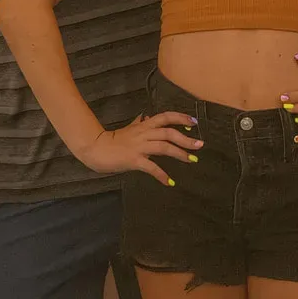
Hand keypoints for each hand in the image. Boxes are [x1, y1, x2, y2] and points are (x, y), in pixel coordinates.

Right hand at [80, 112, 201, 186]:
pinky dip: (162, 174)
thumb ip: (138, 123)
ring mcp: (139, 147)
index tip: (194, 123)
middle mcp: (144, 133)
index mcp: (144, 125)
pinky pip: (151, 167)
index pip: (165, 117)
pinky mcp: (134, 160)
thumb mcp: (129, 128)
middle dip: (186, 139)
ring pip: (163, 147)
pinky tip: (170, 182)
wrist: (97, 148)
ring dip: (179, 153)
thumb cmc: (113, 140)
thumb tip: (145, 116)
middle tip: (200, 145)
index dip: (180, 118)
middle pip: (168, 132)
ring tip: (192, 160)